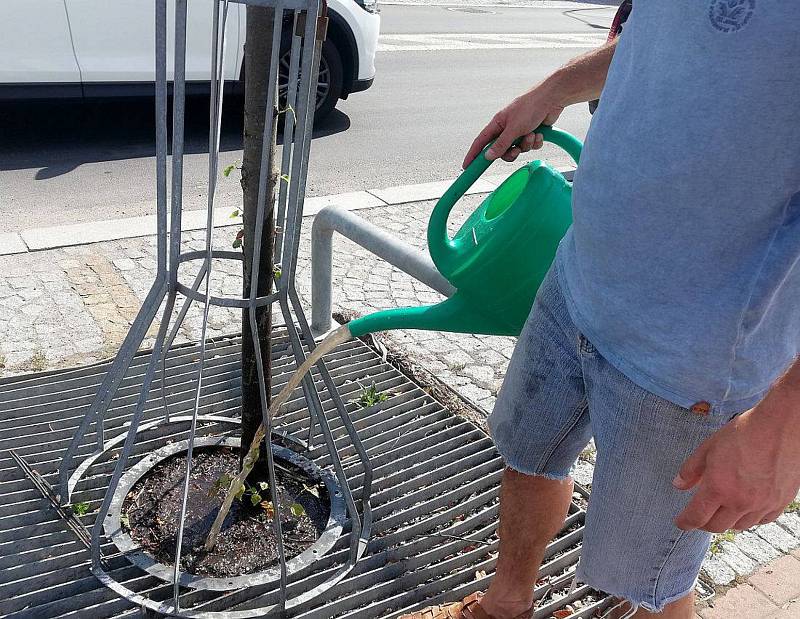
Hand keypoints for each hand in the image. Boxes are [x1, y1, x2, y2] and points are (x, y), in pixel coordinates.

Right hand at [463, 85, 563, 167]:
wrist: (552, 98)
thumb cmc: (531, 106)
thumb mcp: (513, 128)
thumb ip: (500, 144)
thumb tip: (488, 156)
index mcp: (497, 124)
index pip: (480, 142)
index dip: (473, 155)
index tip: (467, 166)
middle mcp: (506, 128)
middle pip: (501, 151)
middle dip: (511, 152)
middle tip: (516, 149)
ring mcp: (519, 131)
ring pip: (518, 149)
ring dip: (526, 145)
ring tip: (531, 134)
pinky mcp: (531, 133)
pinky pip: (530, 146)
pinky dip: (535, 142)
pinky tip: (539, 133)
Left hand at [673, 389, 799, 532]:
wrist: (780, 427)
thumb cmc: (744, 433)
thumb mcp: (708, 447)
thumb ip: (691, 470)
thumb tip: (679, 485)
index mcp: (718, 488)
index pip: (697, 516)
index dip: (685, 522)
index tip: (680, 522)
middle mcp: (740, 501)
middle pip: (717, 526)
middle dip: (704, 523)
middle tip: (699, 516)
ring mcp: (762, 505)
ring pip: (739, 526)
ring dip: (727, 521)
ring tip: (721, 510)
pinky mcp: (780, 503)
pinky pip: (761, 520)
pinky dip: (749, 518)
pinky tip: (745, 507)